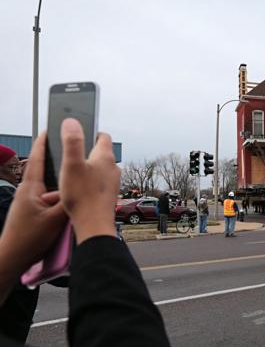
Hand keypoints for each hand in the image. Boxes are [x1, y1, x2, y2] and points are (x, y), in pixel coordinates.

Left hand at [0, 133, 66, 296]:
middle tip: (70, 151)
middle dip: (57, 163)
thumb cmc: (30, 238)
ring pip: (50, 189)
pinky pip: (49, 200)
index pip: (36, 160)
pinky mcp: (33, 214)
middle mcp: (28, 193)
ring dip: (61, 185)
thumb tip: (79, 188)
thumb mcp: (55, 219)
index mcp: (30, 189)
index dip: (42, 144)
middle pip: (45, 173)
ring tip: (75, 179)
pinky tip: (70, 203)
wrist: (12, 258)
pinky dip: (59, 198)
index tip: (48, 129)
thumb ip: (68, 202)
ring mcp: (30, 204)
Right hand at [59, 118, 119, 243]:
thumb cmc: (82, 195)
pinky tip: (78, 189)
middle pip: (100, 152)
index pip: (103, 136)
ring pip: (99, 168)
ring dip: (87, 168)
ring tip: (70, 174)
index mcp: (105, 157)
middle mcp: (113, 168)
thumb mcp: (71, 164)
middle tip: (69, 155)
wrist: (94, 225)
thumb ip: (72, 141)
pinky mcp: (109, 194)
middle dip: (86, 151)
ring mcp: (113, 182)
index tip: (79, 134)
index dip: (91, 132)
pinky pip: (98, 182)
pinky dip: (89, 181)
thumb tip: (71, 121)